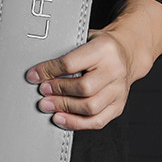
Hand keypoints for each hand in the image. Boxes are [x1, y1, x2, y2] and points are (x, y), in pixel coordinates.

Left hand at [25, 0, 161, 130]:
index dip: (48, 71)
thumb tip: (39, 70)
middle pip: (83, 88)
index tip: (34, 76)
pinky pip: (97, 121)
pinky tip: (61, 118)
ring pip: (90, 107)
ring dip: (64, 108)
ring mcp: (119, 90)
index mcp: (104, 49)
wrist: (127, 52)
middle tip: (42, 92)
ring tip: (48, 105)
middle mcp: (115, 70)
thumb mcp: (85, 38)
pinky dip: (76, 123)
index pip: (71, 63)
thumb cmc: (102, 46)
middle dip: (58, 91)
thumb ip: (66, 52)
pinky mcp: (119, 106)